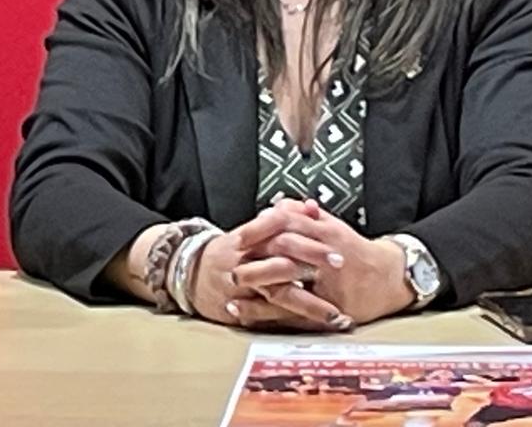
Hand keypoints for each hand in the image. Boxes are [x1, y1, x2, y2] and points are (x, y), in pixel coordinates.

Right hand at [190, 204, 352, 330]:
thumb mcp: (252, 231)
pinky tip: (319, 326)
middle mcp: (245, 262)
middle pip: (280, 259)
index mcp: (249, 239)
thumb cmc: (229, 252)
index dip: (307, 235)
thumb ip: (282, 218)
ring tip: (336, 310)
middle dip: (311, 262)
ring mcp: (243, 288)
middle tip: (340, 263)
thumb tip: (311, 206)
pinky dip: (296, 323)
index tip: (334, 239)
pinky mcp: (241, 310)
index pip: (280, 231)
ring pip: (278, 294)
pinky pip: (271, 318)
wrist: (191, 274)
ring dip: (309, 303)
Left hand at [243, 198, 413, 326]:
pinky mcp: (330, 309)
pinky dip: (274, 315)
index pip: (286, 228)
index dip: (259, 233)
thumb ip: (304, 216)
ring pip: (288, 289)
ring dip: (258, 293)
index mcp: (324, 234)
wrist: (391, 277)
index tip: (237, 239)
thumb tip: (277, 205)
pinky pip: (297, 313)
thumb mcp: (332, 227)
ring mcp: (329, 286)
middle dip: (254, 264)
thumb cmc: (355, 251)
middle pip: (283, 259)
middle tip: (229, 268)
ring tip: (232, 296)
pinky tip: (253, 316)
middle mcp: (325, 259)